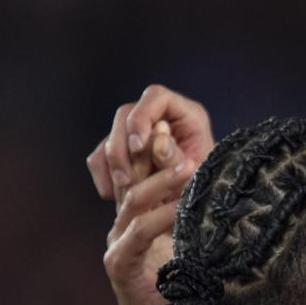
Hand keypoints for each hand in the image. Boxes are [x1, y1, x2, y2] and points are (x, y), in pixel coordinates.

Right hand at [87, 85, 214, 203]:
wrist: (197, 207)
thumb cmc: (204, 188)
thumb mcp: (196, 173)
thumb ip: (176, 156)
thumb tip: (158, 141)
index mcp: (186, 114)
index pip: (156, 97)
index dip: (142, 117)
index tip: (137, 146)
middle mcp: (160, 118)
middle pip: (126, 115)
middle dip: (121, 146)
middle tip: (126, 176)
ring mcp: (139, 134)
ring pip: (111, 136)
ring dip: (112, 162)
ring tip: (123, 186)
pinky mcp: (124, 153)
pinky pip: (101, 157)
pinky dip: (104, 174)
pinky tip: (113, 194)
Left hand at [103, 132, 197, 304]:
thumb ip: (193, 300)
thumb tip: (223, 290)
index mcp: (121, 263)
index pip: (139, 231)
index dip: (163, 217)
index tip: (189, 206)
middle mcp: (116, 240)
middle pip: (132, 202)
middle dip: (159, 184)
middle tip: (188, 168)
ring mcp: (122, 225)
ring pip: (133, 187)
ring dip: (158, 170)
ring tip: (187, 157)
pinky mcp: (132, 216)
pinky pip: (140, 185)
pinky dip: (157, 170)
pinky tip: (179, 156)